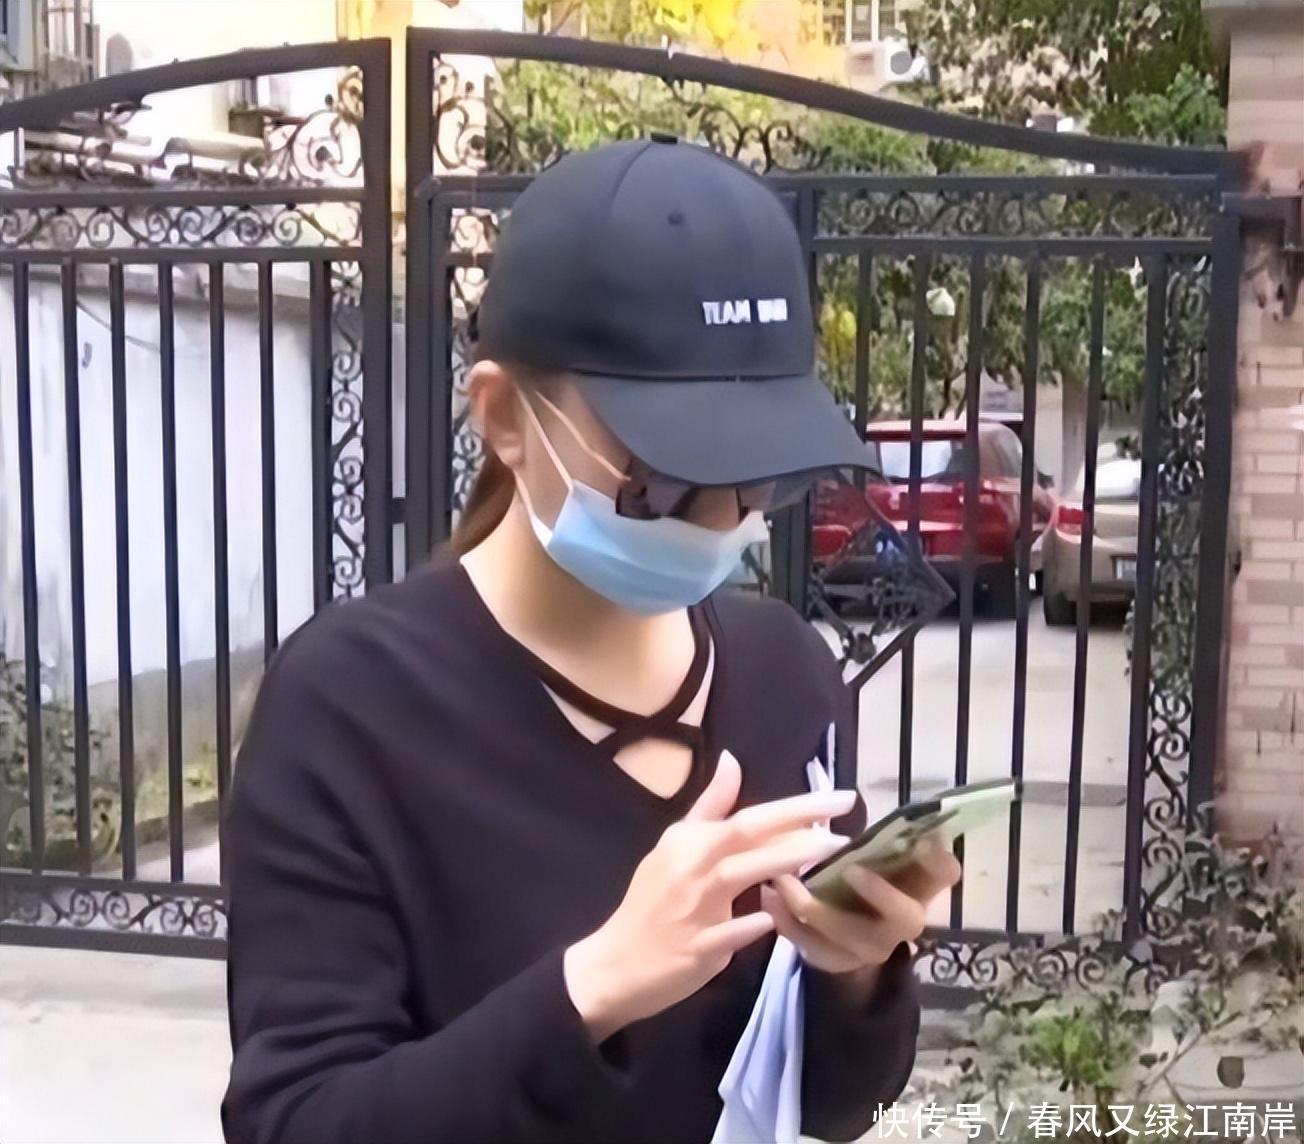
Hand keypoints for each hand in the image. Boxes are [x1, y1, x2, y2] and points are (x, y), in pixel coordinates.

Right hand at [564, 750, 855, 1041]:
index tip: (837, 797)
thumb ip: (710, 806)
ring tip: (829, 851)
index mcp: (690, 841)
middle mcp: (693, 867)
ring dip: (785, 860)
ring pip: (741, 874)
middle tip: (847, 814)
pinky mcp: (697, 949)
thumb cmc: (652, 901)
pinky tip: (773, 918)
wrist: (615, 964)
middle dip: (800, 822)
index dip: (795, 805)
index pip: (748, 815)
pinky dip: (750, 924)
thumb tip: (732, 760)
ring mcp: (695, 908)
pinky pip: (729, 934)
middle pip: (748, 835)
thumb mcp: (675, 846)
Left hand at [760, 835, 961, 985]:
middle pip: (908, 917)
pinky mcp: (839, 964)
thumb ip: (868, 837)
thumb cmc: (861, 880)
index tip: (921, 840)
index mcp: (918, 886)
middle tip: (852, 869)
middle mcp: (903, 921)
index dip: (938, 861)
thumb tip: (846, 799)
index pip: (945, 874)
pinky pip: (813, 949)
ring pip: (851, 938)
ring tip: (781, 880)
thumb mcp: (870, 855)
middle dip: (882, 894)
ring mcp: (872, 948)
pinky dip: (787, 924)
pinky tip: (768, 898)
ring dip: (815, 908)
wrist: (846, 939)